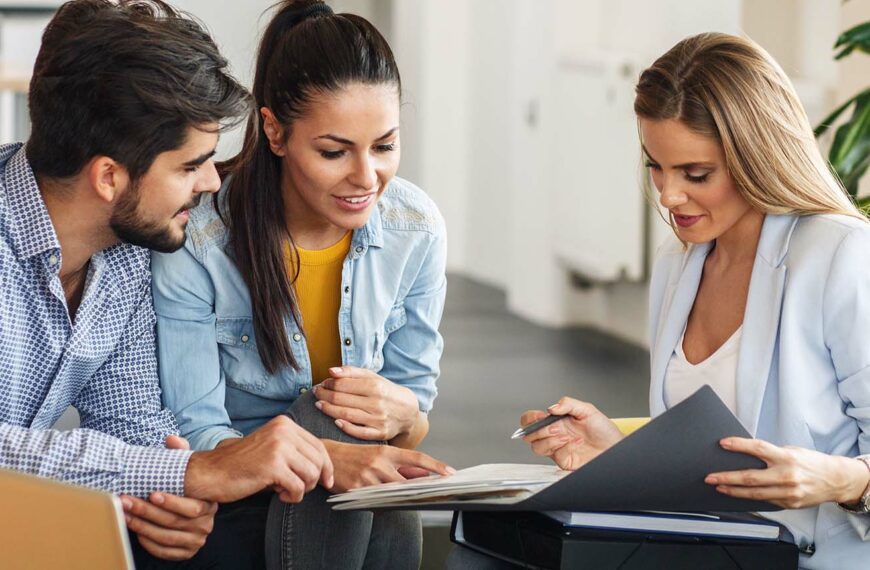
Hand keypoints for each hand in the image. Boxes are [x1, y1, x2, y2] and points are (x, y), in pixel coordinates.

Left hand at [120, 435, 215, 560]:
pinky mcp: (187, 552)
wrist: (196, 509)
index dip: (170, 502)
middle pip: (173, 522)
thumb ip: (180, 454)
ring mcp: (196, 540)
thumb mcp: (188, 470)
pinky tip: (137, 532)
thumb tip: (171, 438)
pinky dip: (149, 543)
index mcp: (208, 505)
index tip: (151, 494)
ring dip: (142, 526)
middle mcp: (206, 525)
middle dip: (146, 512)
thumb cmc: (187, 488)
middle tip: (127, 501)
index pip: (191, 507)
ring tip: (125, 514)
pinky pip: (165, 551)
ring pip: (166, 537)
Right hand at [184, 415, 333, 503]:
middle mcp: (284, 431)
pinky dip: (293, 496)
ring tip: (285, 489)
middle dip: (314, 480)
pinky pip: (298, 487)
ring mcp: (279, 447)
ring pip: (312, 474)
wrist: (211, 472)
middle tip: (297, 488)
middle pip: (319, 460)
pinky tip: (279, 494)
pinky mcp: (273, 466)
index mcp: (285, 424)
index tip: (327, 481)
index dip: (326, 466)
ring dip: (302, 488)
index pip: (319, 446)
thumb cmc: (242, 464)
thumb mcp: (272, 447)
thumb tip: (325, 467)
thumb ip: (295, 450)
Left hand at [313, 366, 418, 440]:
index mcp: (375, 386)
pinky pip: (358, 432)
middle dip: (324, 395)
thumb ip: (352, 372)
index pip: (343, 384)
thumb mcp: (373, 377)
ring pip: (347, 415)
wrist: (408, 411)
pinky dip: (345, 427)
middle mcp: (377, 402)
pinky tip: (335, 421)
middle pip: (342, 399)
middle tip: (316, 393)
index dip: (328, 383)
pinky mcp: (380, 433)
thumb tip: (331, 371)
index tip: (322, 383)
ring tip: (319, 405)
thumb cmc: (386, 392)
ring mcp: (378, 419)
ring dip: (329, 409)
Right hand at [323, 440, 454, 492]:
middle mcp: (379, 463)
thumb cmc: (356, 455)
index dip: (435, 465)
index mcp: (386, 451)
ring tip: (400, 498)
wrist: (327, 457)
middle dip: (418, 490)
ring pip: (392, 494)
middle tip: (430, 494)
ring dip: (398, 498)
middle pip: (407, 482)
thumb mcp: (380, 455)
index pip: (417, 458)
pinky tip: (379, 502)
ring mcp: (368, 477)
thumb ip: (402, 466)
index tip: (450, 472)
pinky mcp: (357, 490)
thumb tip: (425, 474)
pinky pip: (376, 503)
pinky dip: (381, 505)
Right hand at [521, 397, 622, 470]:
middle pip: (529, 436)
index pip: (531, 420)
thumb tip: (551, 407)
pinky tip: (577, 443)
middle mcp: (554, 435)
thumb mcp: (587, 409)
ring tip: (565, 436)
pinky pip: (557, 456)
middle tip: (555, 427)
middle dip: (539, 431)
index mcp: (555, 421)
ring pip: (538, 448)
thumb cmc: (603, 429)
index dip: (529, 419)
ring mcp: (558, 449)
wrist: (615, 445)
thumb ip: (568, 403)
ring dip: (550, 441)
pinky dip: (566, 448)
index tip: (540, 417)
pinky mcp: (565, 461)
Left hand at [705, 437, 869, 508]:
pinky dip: (749, 498)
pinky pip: (765, 501)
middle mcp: (787, 475)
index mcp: (787, 457)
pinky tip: (737, 494)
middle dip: (727, 477)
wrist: (836, 480)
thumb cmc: (811, 462)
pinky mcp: (789, 504)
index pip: (758, 448)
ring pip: (754, 494)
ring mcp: (788, 493)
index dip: (739, 445)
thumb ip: (771, 454)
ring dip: (733, 491)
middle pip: (750, 477)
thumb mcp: (792, 451)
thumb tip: (744, 456)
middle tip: (710, 477)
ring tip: (719, 487)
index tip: (723, 443)